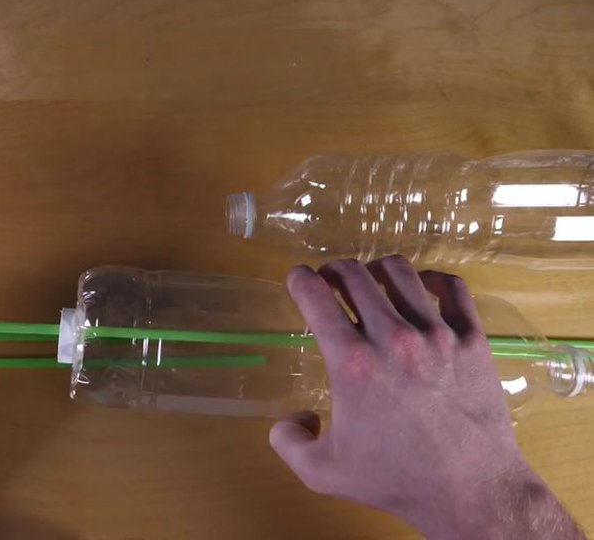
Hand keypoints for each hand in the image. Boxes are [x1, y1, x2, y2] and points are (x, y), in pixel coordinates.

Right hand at [270, 256, 582, 538]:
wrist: (471, 490)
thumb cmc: (397, 480)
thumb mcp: (322, 471)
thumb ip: (288, 441)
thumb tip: (291, 419)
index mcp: (351, 362)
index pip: (315, 295)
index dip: (299, 280)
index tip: (297, 280)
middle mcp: (391, 337)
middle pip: (354, 274)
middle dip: (333, 270)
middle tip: (330, 280)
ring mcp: (436, 333)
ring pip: (400, 272)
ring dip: (376, 269)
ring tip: (371, 281)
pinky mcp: (472, 339)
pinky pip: (452, 288)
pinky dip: (431, 278)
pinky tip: (422, 286)